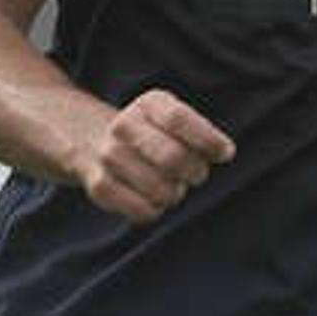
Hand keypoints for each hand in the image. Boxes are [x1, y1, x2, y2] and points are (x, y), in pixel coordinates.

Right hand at [69, 88, 233, 220]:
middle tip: (196, 174)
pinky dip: (156, 209)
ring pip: (162, 190)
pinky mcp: (100, 187)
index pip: (179, 119)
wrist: (90, 140)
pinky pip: (144, 211)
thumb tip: (224, 152)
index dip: (208, 140)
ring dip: (176, 193)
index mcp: (148, 104)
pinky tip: (151, 198)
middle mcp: (124, 126)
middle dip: (196, 172)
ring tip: (170, 184)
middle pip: (173, 158)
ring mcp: (109, 157)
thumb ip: (200, 133)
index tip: (225, 153)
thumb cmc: (151, 134)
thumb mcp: (172, 119)